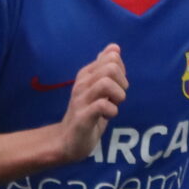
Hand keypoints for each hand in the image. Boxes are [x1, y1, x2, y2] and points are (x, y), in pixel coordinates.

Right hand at [56, 44, 126, 163]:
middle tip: (117, 96)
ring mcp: (80, 101)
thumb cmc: (86, 113)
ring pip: (106, 83)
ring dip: (118, 95)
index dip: (121, 70)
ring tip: (114, 104)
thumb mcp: (97, 87)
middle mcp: (81, 85)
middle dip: (122, 81)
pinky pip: (102, 105)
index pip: (111, 57)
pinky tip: (109, 115)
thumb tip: (114, 47)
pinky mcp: (83, 117)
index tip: (117, 85)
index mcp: (85, 75)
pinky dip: (112, 110)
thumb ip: (105, 68)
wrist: (66, 141)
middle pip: (110, 67)